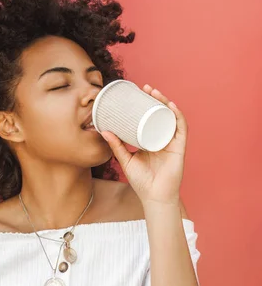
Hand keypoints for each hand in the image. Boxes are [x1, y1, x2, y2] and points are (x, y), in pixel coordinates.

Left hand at [100, 84, 187, 205]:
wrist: (154, 197)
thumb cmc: (142, 181)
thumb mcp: (126, 160)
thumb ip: (116, 146)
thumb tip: (104, 131)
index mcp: (152, 140)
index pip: (151, 118)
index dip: (147, 104)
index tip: (138, 93)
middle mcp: (164, 138)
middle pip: (162, 114)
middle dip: (156, 99)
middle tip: (146, 88)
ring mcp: (172, 142)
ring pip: (172, 117)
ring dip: (166, 102)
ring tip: (155, 93)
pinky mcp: (179, 148)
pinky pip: (181, 128)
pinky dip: (177, 116)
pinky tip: (171, 107)